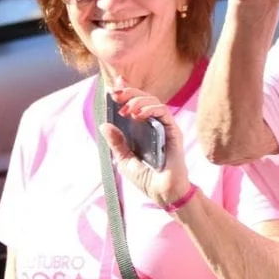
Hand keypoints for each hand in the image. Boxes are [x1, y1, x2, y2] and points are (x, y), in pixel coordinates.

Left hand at [101, 88, 192, 209]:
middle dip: (129, 92)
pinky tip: (138, 115)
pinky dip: (150, 109)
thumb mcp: (124, 160)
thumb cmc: (146, 178)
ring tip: (126, 110)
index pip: (134, 104)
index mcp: (142, 129)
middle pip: (143, 99)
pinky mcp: (174, 130)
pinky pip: (164, 112)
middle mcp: (154, 124)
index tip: (113, 86)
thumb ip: (116, 142)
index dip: (125, 91)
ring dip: (137, 101)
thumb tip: (104, 124)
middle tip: (115, 94)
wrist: (163, 193)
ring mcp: (165, 126)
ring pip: (154, 101)